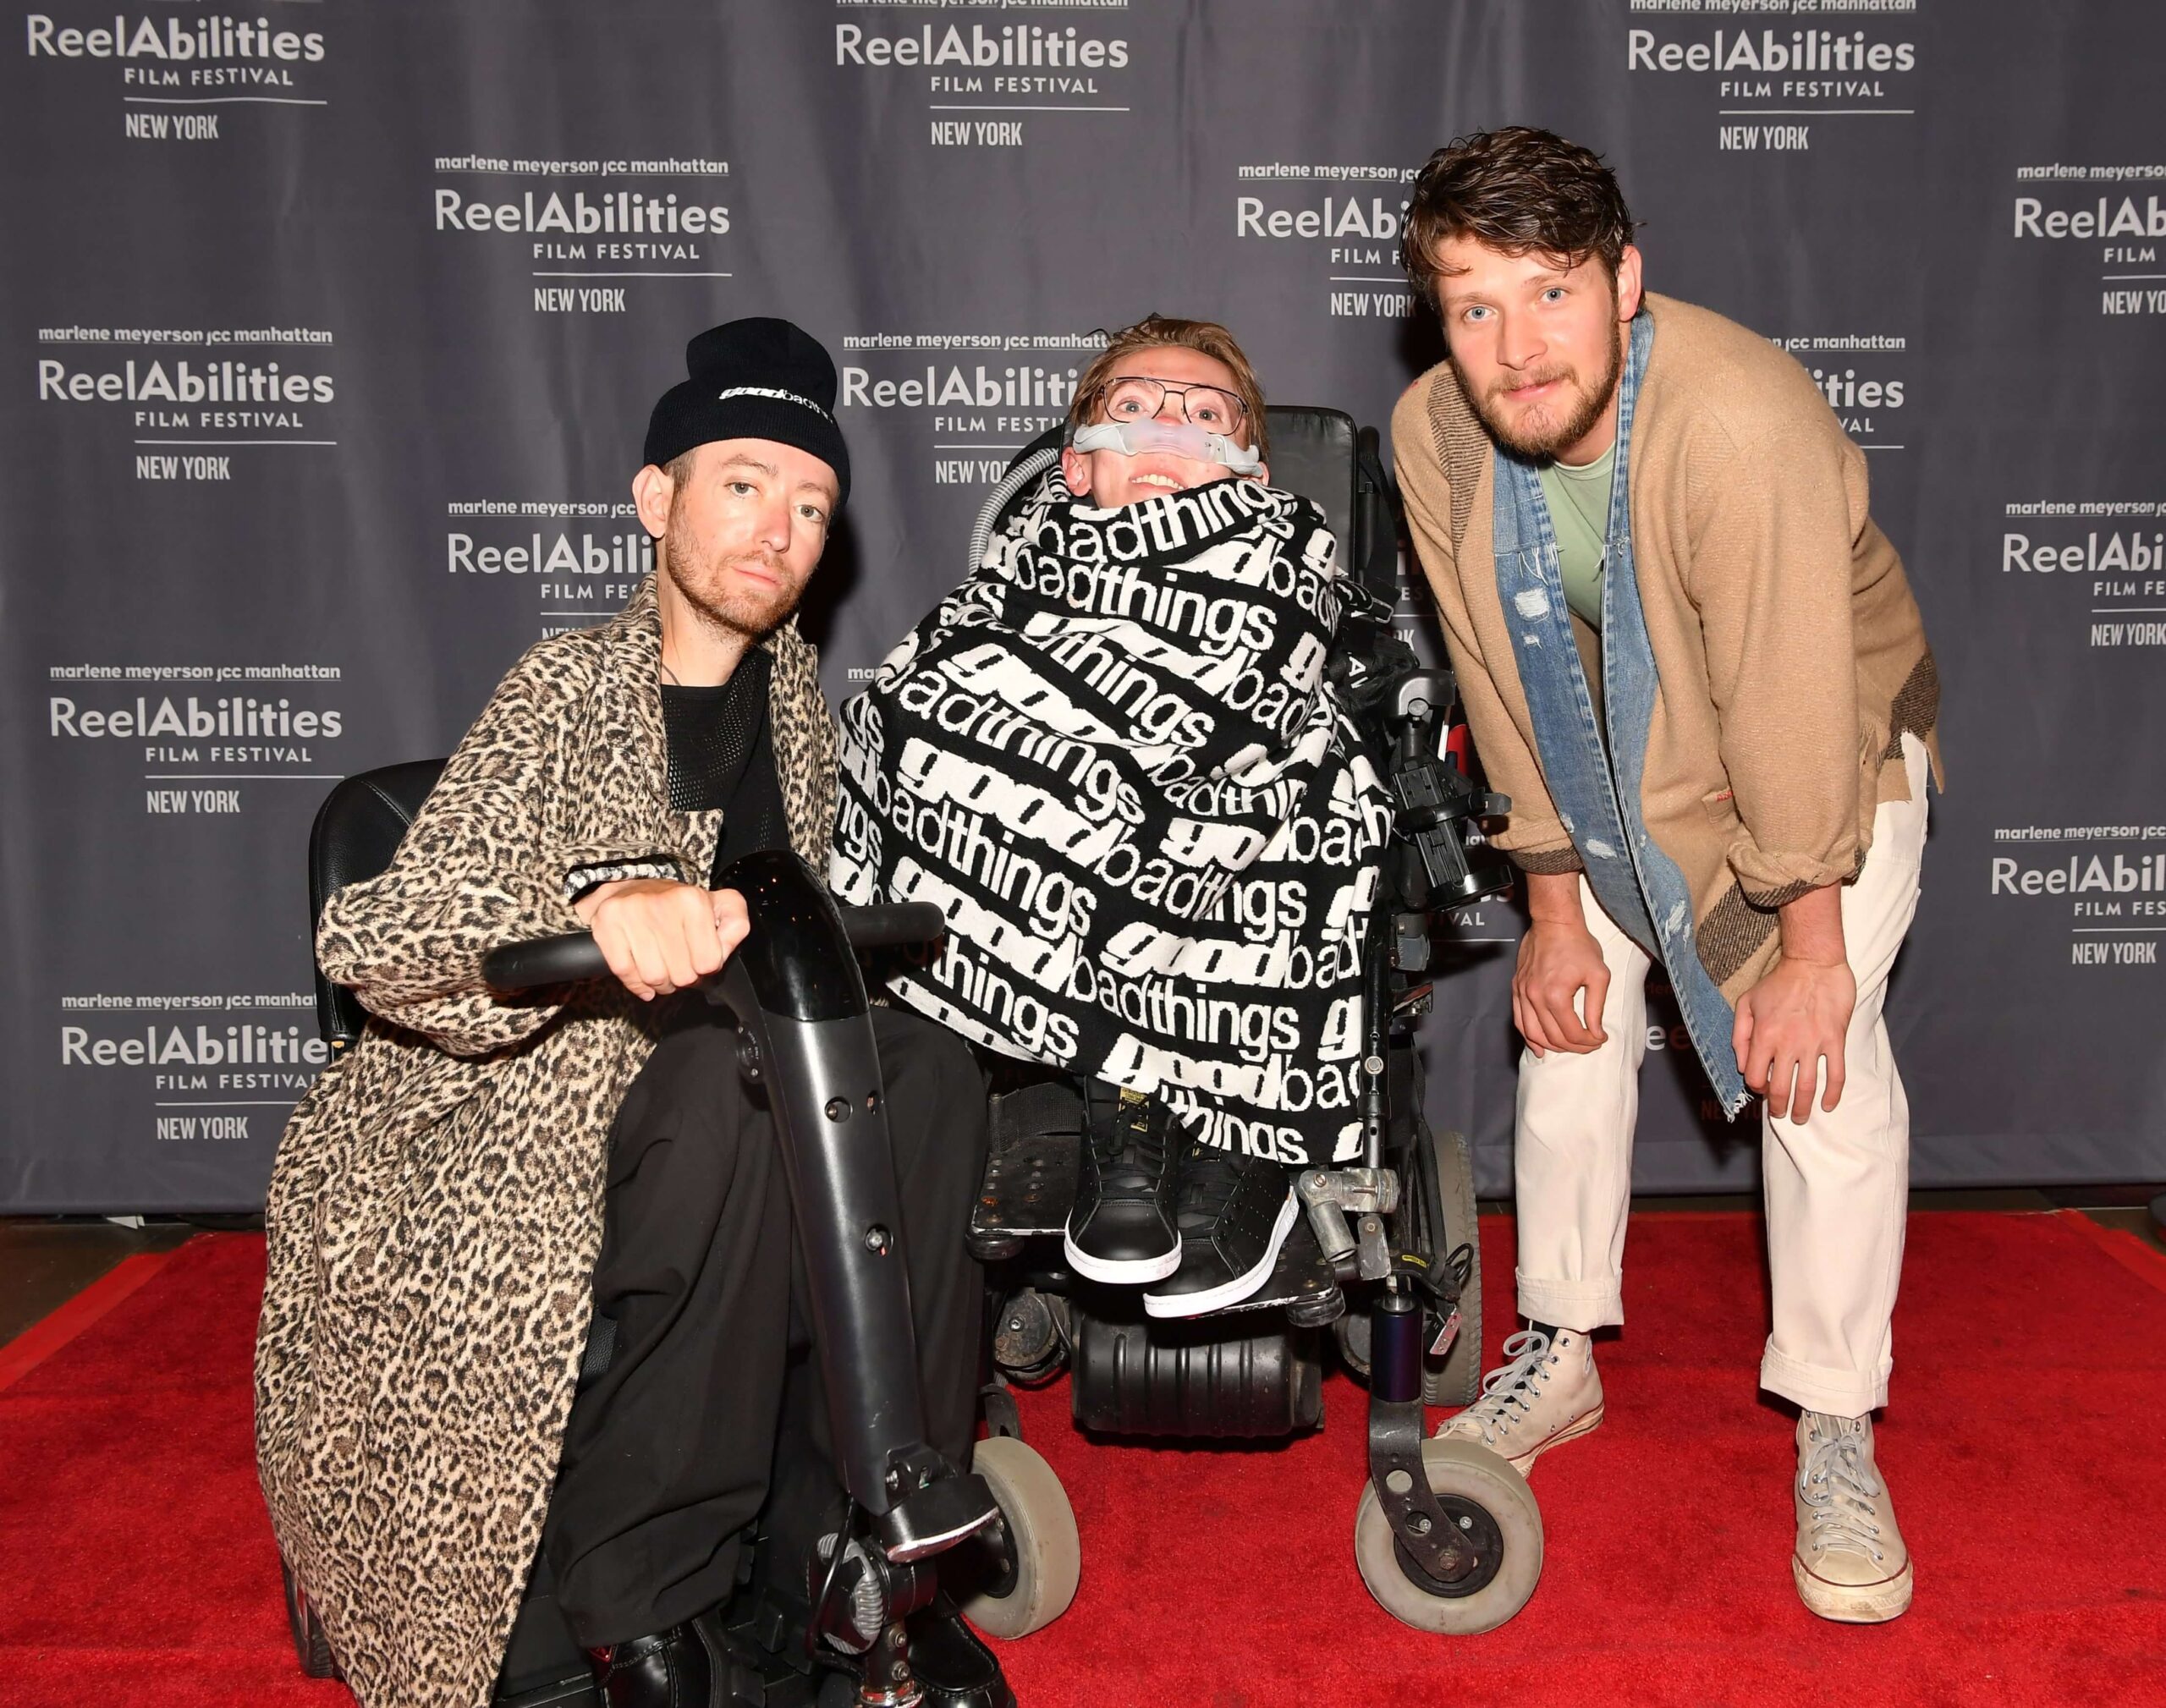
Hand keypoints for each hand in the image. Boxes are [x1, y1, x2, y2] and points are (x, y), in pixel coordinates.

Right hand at [573, 879, 749, 1001]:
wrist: (629, 890)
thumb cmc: (677, 906)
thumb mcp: (717, 907)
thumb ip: (735, 925)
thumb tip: (725, 948)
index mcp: (693, 900)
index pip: (709, 962)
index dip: (705, 967)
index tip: (698, 958)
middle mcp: (663, 903)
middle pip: (682, 975)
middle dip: (682, 978)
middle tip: (679, 967)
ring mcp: (632, 913)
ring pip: (654, 977)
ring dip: (659, 984)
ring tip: (662, 970)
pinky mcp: (607, 924)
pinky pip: (625, 972)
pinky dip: (636, 983)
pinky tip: (643, 977)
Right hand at [1512, 918, 1610, 1057]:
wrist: (1554, 923)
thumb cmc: (1578, 945)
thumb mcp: (1599, 975)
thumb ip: (1596, 1008)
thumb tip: (1596, 1032)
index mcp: (1556, 996)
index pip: (1572, 1033)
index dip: (1589, 1042)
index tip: (1600, 1039)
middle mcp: (1535, 998)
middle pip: (1554, 1037)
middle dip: (1575, 1047)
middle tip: (1589, 1044)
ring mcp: (1522, 993)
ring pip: (1534, 1034)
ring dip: (1553, 1046)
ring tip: (1569, 1047)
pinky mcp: (1516, 988)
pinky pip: (1519, 1021)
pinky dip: (1529, 1037)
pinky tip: (1540, 1047)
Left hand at [1733, 953, 1854, 1121]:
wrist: (1813, 964)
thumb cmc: (1778, 982)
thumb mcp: (1746, 1002)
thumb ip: (1740, 1034)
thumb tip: (1742, 1064)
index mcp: (1764, 1036)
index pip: (1755, 1076)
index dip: (1756, 1087)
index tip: (1761, 1089)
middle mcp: (1787, 1044)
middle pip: (1780, 1089)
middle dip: (1778, 1107)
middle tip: (1780, 1115)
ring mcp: (1813, 1044)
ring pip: (1807, 1087)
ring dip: (1803, 1108)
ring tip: (1801, 1117)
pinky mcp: (1835, 1040)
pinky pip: (1836, 1074)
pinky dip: (1833, 1094)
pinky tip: (1828, 1105)